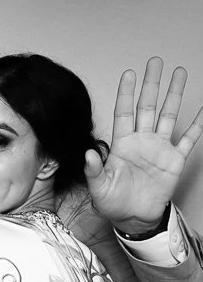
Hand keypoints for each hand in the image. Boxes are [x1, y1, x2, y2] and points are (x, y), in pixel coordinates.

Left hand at [85, 57, 202, 234]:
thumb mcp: (98, 188)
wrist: (132, 218)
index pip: (123, 113)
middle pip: (147, 107)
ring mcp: (159, 148)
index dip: (126, 94)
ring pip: (168, 115)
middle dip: (151, 84)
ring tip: (178, 73)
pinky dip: (198, 123)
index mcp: (121, 145)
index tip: (128, 74)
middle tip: (155, 62)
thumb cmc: (112, 203)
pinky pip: (189, 138)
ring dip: (173, 94)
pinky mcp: (174, 160)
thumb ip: (94, 170)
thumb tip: (89, 153)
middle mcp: (141, 141)